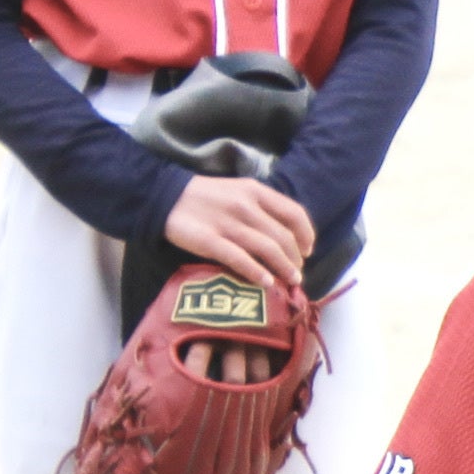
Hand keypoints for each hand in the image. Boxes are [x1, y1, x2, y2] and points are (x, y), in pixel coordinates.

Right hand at [161, 173, 315, 289]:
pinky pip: (240, 259)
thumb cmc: (207, 197)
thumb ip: (262, 207)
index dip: (306, 234)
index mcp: (255, 191)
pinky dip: (257, 273)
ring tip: (291, 281)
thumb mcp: (238, 191)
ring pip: (267, 249)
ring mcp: (227, 224)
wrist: (166, 197)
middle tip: (298, 273)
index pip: (293, 213)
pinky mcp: (209, 241)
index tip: (308, 250)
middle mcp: (245, 206)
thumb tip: (287, 234)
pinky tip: (266, 283)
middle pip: (283, 236)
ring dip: (284, 268)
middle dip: (296, 258)